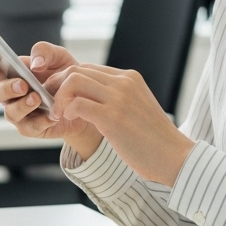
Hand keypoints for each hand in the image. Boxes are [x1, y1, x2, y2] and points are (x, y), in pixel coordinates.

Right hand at [0, 42, 102, 154]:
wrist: (82, 99)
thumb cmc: (64, 76)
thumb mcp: (59, 57)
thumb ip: (45, 52)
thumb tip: (34, 64)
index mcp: (11, 73)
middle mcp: (10, 93)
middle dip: (7, 88)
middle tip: (23, 84)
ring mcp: (18, 111)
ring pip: (10, 112)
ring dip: (23, 105)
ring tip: (38, 98)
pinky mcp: (30, 128)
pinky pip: (29, 127)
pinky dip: (41, 121)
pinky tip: (52, 115)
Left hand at [46, 62, 194, 184]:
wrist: (174, 157)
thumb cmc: (154, 140)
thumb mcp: (137, 108)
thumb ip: (116, 98)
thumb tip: (90, 100)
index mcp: (129, 78)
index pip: (88, 68)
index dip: (67, 80)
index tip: (59, 96)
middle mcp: (124, 83)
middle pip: (77, 69)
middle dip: (57, 84)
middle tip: (51, 103)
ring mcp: (119, 98)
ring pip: (74, 80)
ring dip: (59, 97)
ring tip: (58, 113)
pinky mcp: (113, 117)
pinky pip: (78, 103)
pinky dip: (66, 110)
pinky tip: (68, 121)